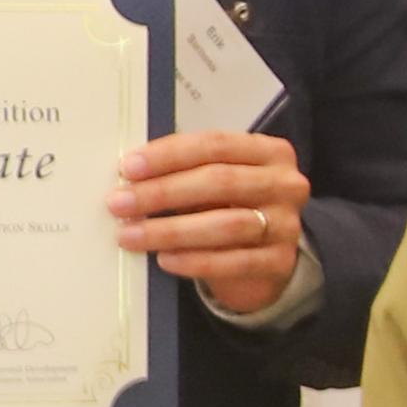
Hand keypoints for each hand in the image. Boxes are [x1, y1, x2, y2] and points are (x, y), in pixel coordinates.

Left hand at [114, 128, 312, 311]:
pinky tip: (165, 259)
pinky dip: (195, 261)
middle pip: (220, 182)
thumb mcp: (216, 180)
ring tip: (131, 235)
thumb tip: (129, 177)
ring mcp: (286, 224)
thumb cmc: (231, 207)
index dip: (169, 155)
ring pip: (226, 225)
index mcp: (270, 152)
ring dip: (171, 230)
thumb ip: (185, 172)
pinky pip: (234, 262)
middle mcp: (285, 185)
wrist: (265, 255)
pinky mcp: (280, 261)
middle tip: (120, 203)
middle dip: (162, 192)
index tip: (129, 167)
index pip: (215, 145)